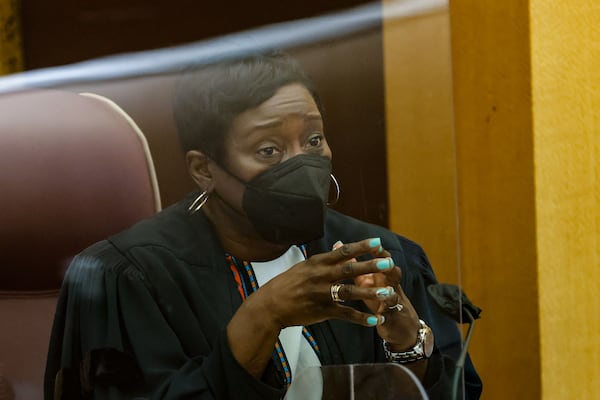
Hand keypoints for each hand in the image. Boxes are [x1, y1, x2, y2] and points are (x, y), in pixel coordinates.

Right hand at [250, 237, 395, 329]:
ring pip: (349, 292)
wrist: (271, 304)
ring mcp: (322, 294)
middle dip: (370, 266)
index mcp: (318, 263)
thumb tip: (343, 249)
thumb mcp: (306, 266)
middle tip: (388, 263)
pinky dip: (361, 318)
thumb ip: (327, 260)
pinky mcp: (322, 311)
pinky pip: (345, 314)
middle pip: (349, 270)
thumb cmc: (289, 283)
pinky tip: (375, 319)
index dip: (361, 246)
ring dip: (369, 292)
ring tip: (387, 292)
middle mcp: (321, 276)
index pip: (343, 252)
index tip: (378, 242)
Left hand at [333, 241, 420, 349]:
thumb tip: (339, 247)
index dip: (379, 251)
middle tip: (387, 262)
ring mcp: (393, 301)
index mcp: (382, 274)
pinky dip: (382, 318)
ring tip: (387, 290)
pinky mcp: (390, 318)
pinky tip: (378, 318)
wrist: (398, 324)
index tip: (374, 242)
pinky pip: (387, 317)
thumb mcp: (366, 281)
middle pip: (393, 273)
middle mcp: (390, 285)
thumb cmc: (377, 297)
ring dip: (390, 292)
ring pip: (394, 294)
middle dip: (389, 268)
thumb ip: (354, 265)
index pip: (383, 259)